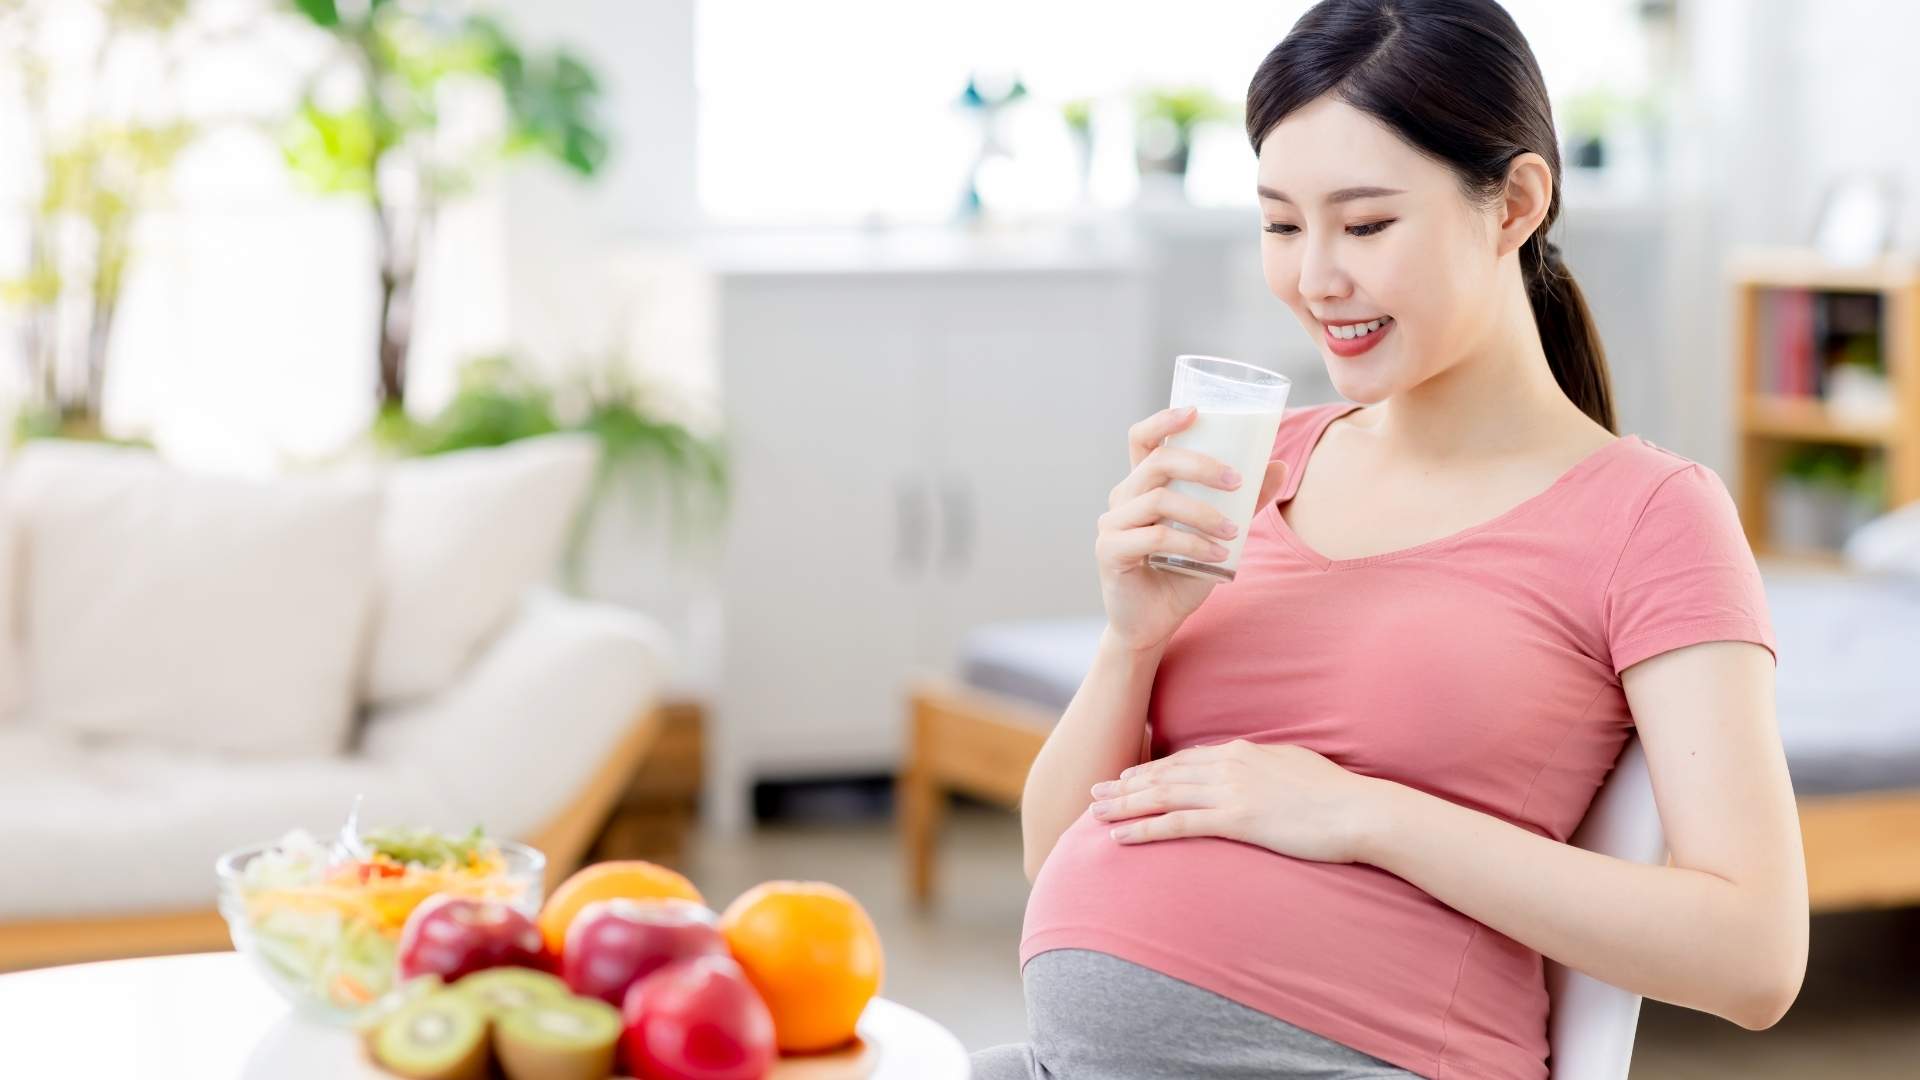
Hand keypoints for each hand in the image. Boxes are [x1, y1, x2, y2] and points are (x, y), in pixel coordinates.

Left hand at [1086, 738, 1387, 863]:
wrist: (1359, 809)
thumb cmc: (1336, 795)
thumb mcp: (1295, 766)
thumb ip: (1266, 766)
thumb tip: (1257, 768)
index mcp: (1243, 751)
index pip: (1185, 759)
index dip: (1151, 769)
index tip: (1126, 777)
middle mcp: (1230, 765)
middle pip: (1165, 774)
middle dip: (1126, 785)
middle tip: (1094, 792)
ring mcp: (1231, 791)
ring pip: (1164, 796)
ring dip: (1126, 805)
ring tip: (1096, 813)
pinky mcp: (1237, 819)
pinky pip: (1179, 824)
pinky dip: (1145, 829)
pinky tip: (1121, 837)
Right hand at [1097, 407, 1289, 653]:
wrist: (1155, 623)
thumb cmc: (1182, 573)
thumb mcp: (1220, 533)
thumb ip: (1246, 502)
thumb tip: (1278, 466)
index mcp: (1142, 486)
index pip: (1143, 439)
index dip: (1164, 420)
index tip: (1196, 412)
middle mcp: (1122, 498)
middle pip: (1157, 463)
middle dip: (1201, 465)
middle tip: (1237, 481)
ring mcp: (1112, 524)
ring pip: (1159, 500)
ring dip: (1204, 513)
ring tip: (1235, 530)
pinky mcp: (1110, 552)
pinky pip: (1156, 537)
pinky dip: (1192, 543)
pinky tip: (1217, 554)